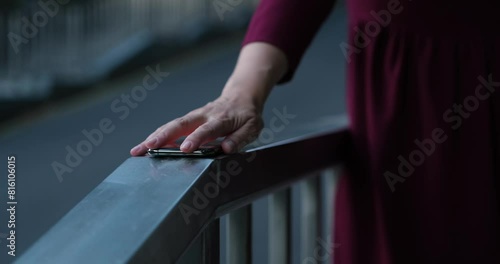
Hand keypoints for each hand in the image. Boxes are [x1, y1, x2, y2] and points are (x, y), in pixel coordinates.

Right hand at [130, 94, 263, 155]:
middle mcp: (204, 116)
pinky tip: (145, 147)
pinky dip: (157, 136)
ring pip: (172, 125)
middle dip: (163, 136)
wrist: (241, 97)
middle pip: (181, 125)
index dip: (196, 139)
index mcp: (221, 119)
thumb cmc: (247, 115)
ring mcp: (194, 117)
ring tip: (138, 150)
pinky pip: (171, 127)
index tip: (185, 149)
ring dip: (154, 137)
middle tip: (149, 147)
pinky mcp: (188, 120)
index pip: (207, 130)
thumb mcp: (252, 127)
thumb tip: (226, 149)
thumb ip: (239, 138)